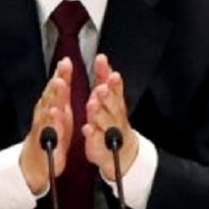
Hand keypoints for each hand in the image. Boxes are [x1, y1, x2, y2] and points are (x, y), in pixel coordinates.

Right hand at [20, 57, 74, 193]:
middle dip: (58, 79)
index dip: (62, 73)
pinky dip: (52, 120)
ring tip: (60, 83)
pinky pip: (47, 128)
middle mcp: (45, 112)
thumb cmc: (50, 134)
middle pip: (51, 93)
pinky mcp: (42, 140)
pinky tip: (55, 112)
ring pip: (48, 107)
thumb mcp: (59, 112)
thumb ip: (61, 93)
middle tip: (64, 66)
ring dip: (54, 95)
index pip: (57, 86)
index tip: (67, 60)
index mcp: (52, 105)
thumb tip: (63, 72)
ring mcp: (43, 125)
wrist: (36, 162)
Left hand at [82, 54, 137, 181]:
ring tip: (92, 104)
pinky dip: (91, 135)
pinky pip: (96, 140)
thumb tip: (101, 57)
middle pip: (112, 105)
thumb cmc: (112, 119)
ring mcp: (108, 131)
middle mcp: (114, 116)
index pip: (115, 89)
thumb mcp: (109, 96)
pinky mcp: (100, 145)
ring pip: (104, 121)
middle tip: (102, 89)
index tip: (112, 74)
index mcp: (114, 102)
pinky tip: (86, 128)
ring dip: (99, 113)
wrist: (121, 151)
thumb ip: (105, 78)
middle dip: (107, 96)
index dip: (114, 82)